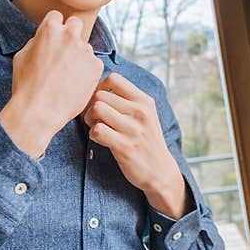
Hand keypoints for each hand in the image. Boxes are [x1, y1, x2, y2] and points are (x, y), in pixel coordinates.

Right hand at [0, 11, 104, 158]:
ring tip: (66, 76)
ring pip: (84, 46)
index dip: (53, 28)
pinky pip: (93, 63)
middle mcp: (70, 35)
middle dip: (70, 34)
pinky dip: (86, 71)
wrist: (39, 111)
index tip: (52, 40)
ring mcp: (85, 50)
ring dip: (78, 55)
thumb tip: (44, 38)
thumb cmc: (26, 85)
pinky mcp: (96, 66)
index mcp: (50, 28)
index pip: (56, 16)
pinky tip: (75, 84)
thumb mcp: (21, 56)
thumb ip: (36, 41)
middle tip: (63, 53)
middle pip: (75, 24)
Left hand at [82, 73, 190, 217]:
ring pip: (97, 109)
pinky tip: (99, 139)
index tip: (100, 101)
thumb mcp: (145, 114)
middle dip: (90, 106)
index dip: (100, 87)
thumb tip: (97, 85)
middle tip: (93, 118)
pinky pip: (97, 130)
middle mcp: (140, 112)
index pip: (114, 78)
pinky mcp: (124, 146)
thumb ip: (127, 99)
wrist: (160, 171)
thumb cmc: (146, 140)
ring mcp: (133, 129)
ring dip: (89, 118)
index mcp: (144, 100)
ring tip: (95, 127)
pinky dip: (93, 134)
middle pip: (100, 95)